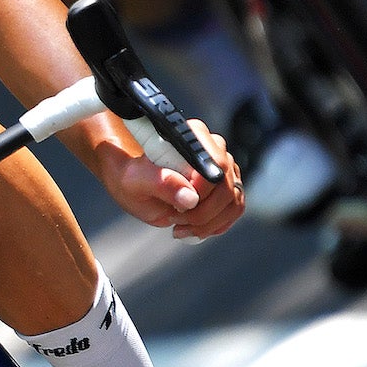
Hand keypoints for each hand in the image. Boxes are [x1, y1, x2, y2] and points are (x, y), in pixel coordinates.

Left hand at [99, 119, 243, 239]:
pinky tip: (193, 229)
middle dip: (202, 213)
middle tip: (174, 220)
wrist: (134, 182)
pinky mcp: (227, 186)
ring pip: (234, 201)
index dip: (201, 192)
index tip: (177, 207)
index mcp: (191, 137)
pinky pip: (235, 209)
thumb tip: (190, 197)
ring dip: (209, 222)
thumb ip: (160, 184)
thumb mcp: (135, 181)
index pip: (215, 165)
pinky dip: (216, 225)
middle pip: (227, 186)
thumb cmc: (131, 177)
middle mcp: (213, 148)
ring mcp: (224, 168)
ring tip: (181, 227)